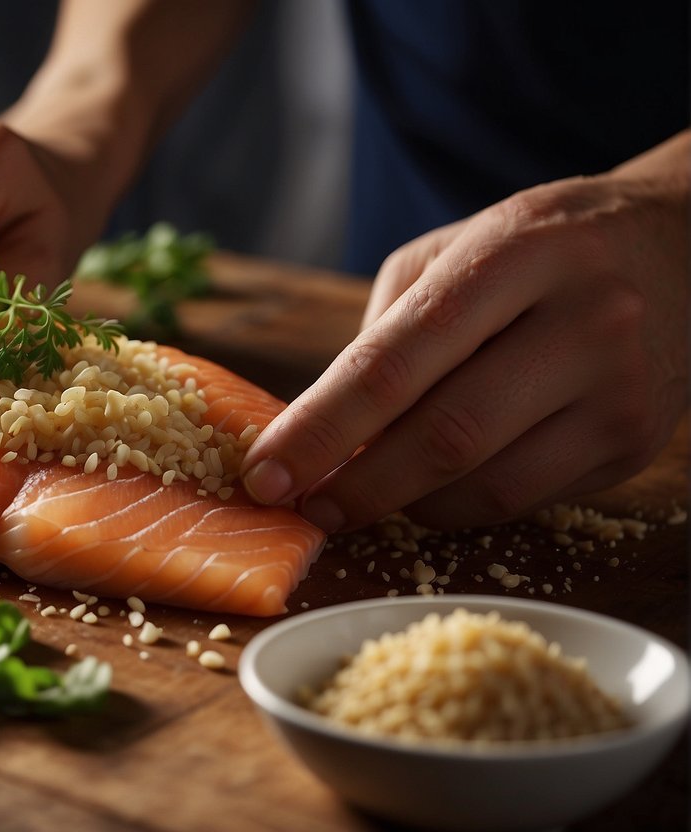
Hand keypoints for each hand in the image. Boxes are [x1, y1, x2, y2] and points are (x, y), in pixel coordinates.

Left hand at [241, 134, 688, 530]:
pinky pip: (523, 501)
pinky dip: (457, 505)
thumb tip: (320, 431)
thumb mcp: (453, 251)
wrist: (683, 249)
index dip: (322, 426)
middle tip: (301, 506)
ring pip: (485, 487)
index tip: (266, 471)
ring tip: (356, 496)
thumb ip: (384, 334)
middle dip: (356, 485)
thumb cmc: (540, 248)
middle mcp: (582, 322)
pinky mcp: (633, 446)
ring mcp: (618, 392)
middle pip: (445, 436)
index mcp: (515, 255)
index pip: (398, 360)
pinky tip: (426, 489)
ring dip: (403, 505)